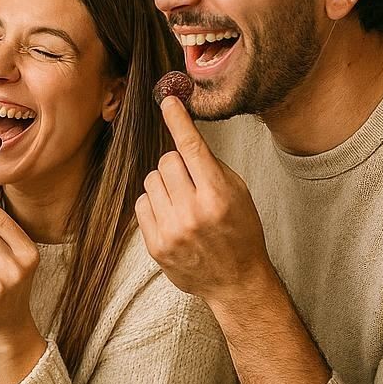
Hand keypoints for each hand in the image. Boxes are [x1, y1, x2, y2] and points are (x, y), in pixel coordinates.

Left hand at [136, 95, 278, 310]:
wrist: (236, 281)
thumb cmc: (240, 232)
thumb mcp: (238, 194)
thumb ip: (211, 167)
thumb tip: (183, 136)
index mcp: (218, 195)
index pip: (192, 148)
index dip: (178, 121)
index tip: (167, 102)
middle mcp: (193, 212)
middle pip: (166, 161)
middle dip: (177, 166)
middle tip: (191, 183)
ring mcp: (171, 230)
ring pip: (151, 180)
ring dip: (164, 184)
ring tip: (182, 202)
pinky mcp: (155, 244)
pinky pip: (142, 203)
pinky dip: (154, 203)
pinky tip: (171, 216)